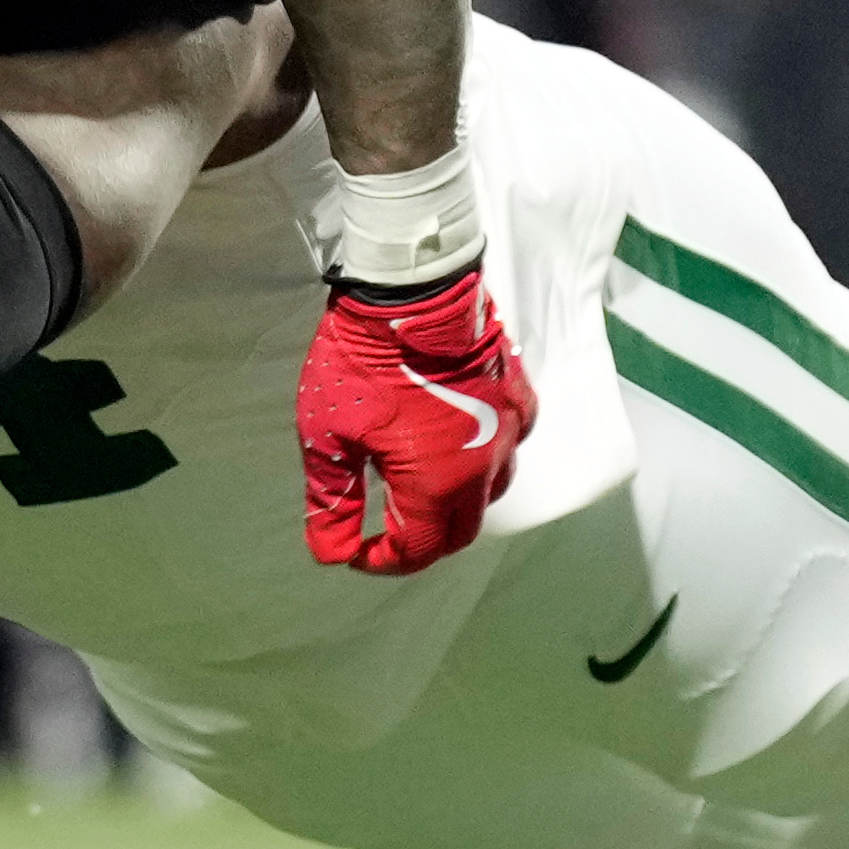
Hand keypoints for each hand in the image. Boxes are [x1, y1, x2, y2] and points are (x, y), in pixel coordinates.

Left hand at [298, 265, 534, 573]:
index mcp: (438, 482)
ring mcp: (511, 432)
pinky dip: (481, 462)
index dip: (381, 561)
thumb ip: (333, 501)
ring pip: (489, 493)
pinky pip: (508, 449)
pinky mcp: (520, 399)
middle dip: (420, 541)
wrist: (410, 287)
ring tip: (414, 488)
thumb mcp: (328, 435)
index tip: (352, 549)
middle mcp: (485, 466)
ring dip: (452, 504)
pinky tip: (453, 446)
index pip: (417, 550)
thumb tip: (332, 552)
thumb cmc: (362, 360)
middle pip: (458, 532)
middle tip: (383, 530)